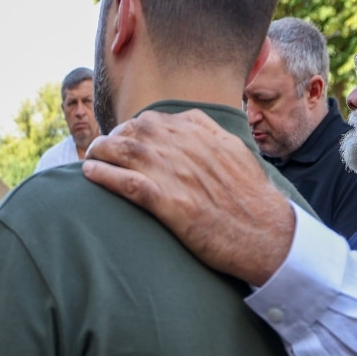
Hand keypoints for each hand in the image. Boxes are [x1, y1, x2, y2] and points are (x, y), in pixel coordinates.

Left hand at [83, 109, 295, 286]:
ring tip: (91, 157)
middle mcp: (186, 147)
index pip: (155, 120)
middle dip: (112, 137)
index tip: (122, 138)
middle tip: (101, 148)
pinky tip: (89, 174)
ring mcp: (176, 174)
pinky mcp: (169, 203)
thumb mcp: (235, 152)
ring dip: (100, 151)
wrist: (267, 234)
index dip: (132, 129)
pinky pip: (126, 182)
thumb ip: (209, 134)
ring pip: (125, 151)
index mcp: (202, 134)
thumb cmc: (252, 199)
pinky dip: (103, 175)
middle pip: (134, 131)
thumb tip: (188, 123)